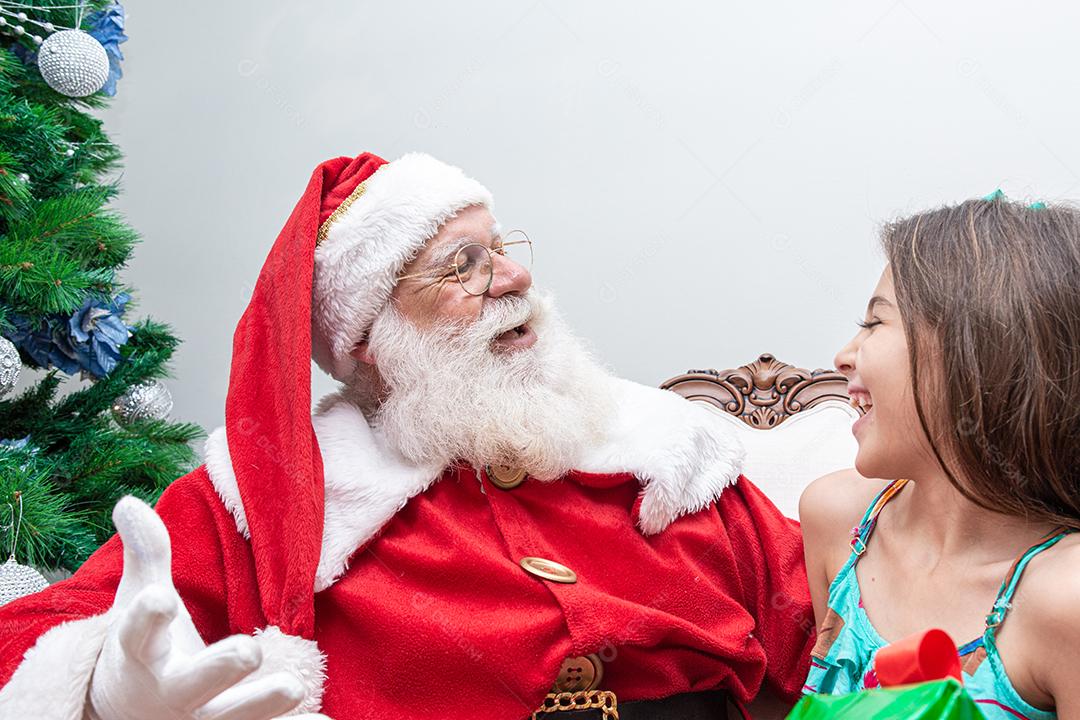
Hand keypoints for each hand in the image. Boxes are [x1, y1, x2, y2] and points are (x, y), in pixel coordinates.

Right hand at [88, 496, 327, 719]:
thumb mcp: (137, 602)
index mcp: (143, 655)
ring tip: (296, 687)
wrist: (129, 715)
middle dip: (219, 669)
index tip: (161, 598)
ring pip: (233, 717)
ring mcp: (201, 719)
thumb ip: (146, 555)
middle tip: (249, 650)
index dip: (147, 617)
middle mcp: (172, 693)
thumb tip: (128, 501)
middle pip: (193, 683)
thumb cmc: (144, 650)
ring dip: (263, 705)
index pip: (139, 635)